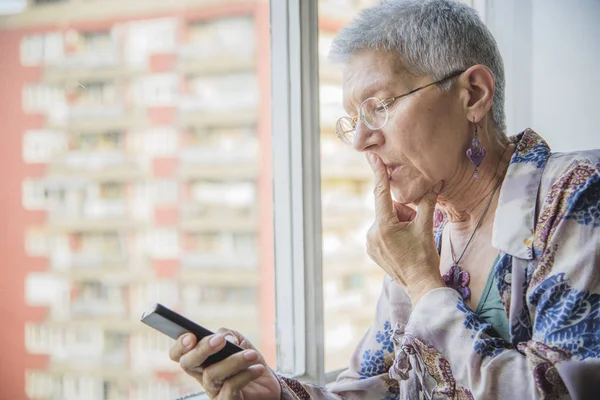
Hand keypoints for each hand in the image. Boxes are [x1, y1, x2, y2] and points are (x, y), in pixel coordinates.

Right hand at [169, 328, 280, 399]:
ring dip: (234, 361)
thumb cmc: (250, 364)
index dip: (180, 345)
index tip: (191, 336)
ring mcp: (213, 391)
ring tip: (252, 355)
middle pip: (188, 363)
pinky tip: (258, 368)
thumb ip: (229, 335)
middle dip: (202, 349)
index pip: (180, 353)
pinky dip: (246, 375)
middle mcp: (203, 376)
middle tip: (220, 340)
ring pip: (212, 374)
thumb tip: (225, 338)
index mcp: (202, 360)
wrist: (270, 386)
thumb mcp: (241, 343)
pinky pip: (230, 387)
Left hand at [366, 153, 444, 303]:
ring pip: (386, 220)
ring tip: (410, 240)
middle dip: (403, 213)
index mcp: (383, 226)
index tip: (372, 157)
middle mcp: (371, 234)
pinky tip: (404, 245)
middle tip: (415, 227)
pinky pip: (382, 232)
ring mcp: (370, 243)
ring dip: (399, 223)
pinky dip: (393, 232)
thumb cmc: (424, 257)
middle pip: (389, 209)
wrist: (420, 285)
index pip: (381, 193)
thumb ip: (427, 202)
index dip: (379, 173)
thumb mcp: (426, 226)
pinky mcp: (371, 250)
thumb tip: (436, 181)